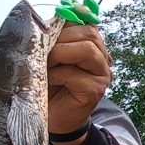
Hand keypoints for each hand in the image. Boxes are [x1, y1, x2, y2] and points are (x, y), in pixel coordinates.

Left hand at [47, 23, 111, 144]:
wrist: (56, 120)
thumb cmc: (51, 87)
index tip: (44, 35)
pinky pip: (76, 74)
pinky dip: (58, 75)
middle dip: (61, 38)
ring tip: (46, 65)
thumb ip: (55, 42)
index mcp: (93, 46)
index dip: (64, 25)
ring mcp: (102, 75)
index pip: (84, 24)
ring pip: (87, 50)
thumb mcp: (51, 59)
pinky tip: (49, 81)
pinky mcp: (95, 91)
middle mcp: (102, 59)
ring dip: (60, 53)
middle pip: (89, 34)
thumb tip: (46, 26)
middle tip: (42, 51)